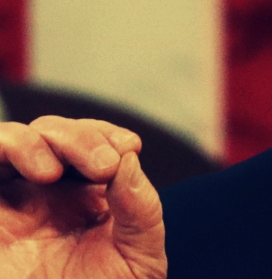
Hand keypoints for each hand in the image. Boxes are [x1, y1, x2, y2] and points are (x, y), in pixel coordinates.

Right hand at [0, 116, 165, 277]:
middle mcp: (43, 193)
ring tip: (51, 170)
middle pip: (50, 133)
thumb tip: (129, 159)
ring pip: (7, 143)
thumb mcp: (140, 257)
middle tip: (103, 165)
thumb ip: (140, 209)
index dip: (105, 133)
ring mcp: (8, 207)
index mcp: (85, 192)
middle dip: (78, 137)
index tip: (128, 147)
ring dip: (30, 141)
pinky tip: (30, 173)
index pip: (91, 140)